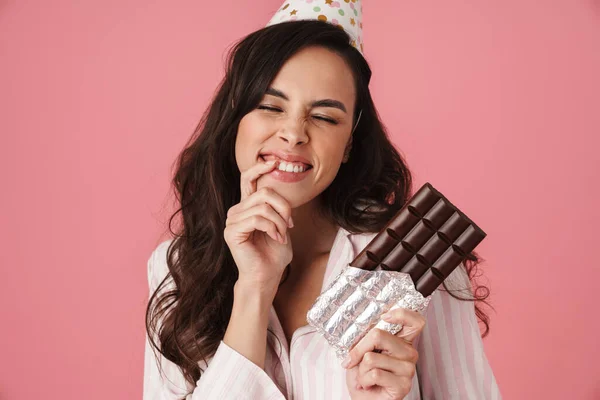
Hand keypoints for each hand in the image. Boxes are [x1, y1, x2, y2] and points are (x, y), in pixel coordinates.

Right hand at [224, 159, 292, 287]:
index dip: (260, 168)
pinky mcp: (232, 232)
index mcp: (246, 207)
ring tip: (282, 234)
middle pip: (264, 193)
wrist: (267, 276)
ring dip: (279, 222)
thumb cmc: (274, 254)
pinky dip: (272, 228)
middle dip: (283, 208)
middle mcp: (236, 211)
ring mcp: (232, 221)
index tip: (275, 162)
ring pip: (263, 206)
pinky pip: (257, 219)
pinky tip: (276, 238)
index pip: (248, 179)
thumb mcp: (280, 225)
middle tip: (289, 225)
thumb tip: (281, 189)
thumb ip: (278, 207)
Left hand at [342, 307, 425, 398]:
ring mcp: (409, 369)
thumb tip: (362, 326)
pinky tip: (369, 384)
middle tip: (355, 359)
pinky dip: (364, 379)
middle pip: (379, 335)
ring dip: (361, 369)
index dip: (401, 314)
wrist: (364, 399)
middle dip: (359, 348)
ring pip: (371, 357)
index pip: (415, 321)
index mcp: (402, 341)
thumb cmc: (364, 375)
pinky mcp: (403, 384)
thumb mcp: (363, 350)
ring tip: (366, 376)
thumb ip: (367, 337)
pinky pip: (374, 373)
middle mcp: (409, 353)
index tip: (384, 316)